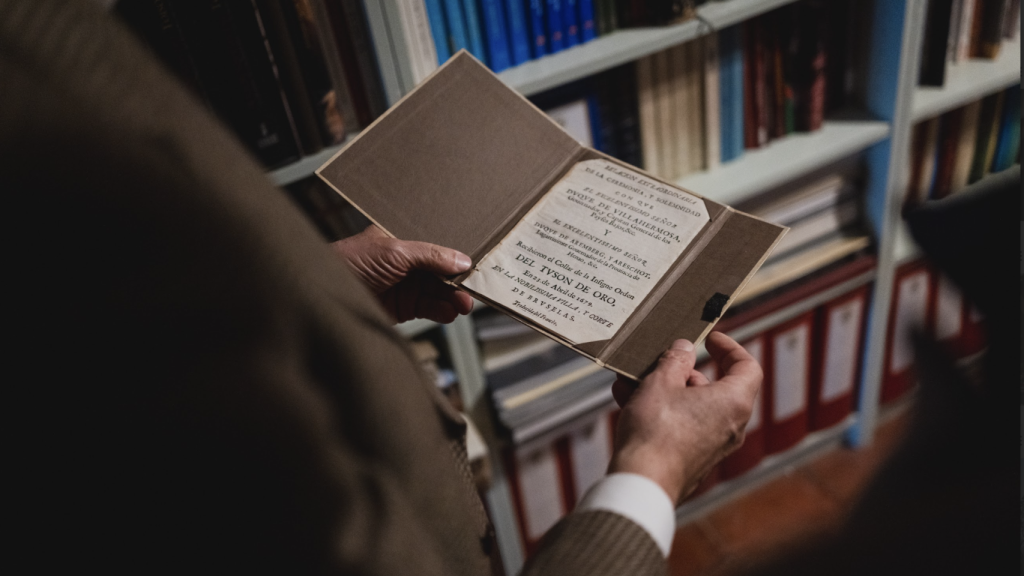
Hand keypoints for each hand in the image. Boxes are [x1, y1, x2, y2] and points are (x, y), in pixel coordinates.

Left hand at [330, 225, 474, 323]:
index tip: (475, 264)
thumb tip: (462, 260)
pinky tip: (450, 311)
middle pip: (443, 271)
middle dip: (459, 280)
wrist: (325, 295)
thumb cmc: (350, 262)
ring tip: (463, 303)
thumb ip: (430, 255)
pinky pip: (431, 308)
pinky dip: (443, 311)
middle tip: (473, 288)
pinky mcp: (404, 307)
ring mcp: (406, 285)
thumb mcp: (395, 251)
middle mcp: (407, 262)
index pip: (438, 246)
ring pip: (440, 291)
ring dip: (453, 297)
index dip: (457, 255)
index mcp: (404, 239)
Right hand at [608, 332, 761, 504]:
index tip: (710, 339)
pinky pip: (680, 426)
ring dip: (663, 390)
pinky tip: (628, 401)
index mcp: (733, 402)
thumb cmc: (656, 432)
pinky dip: (660, 412)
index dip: (729, 348)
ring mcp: (711, 446)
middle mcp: (729, 426)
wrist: (642, 482)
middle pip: (713, 387)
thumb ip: (675, 360)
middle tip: (658, 360)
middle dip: (682, 371)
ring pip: (691, 407)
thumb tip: (684, 350)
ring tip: (632, 380)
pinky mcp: (691, 459)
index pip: (747, 367)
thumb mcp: (661, 381)